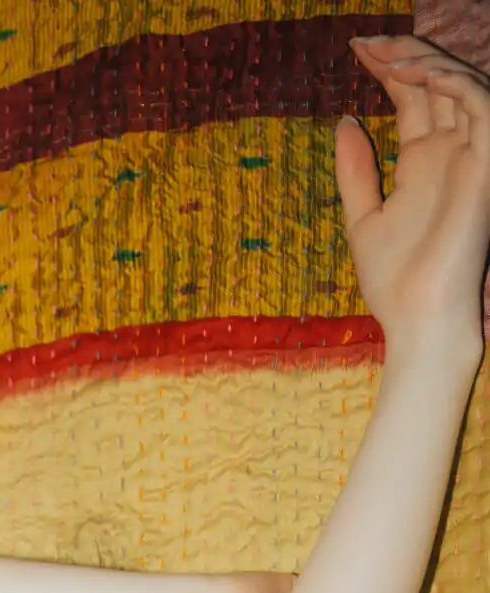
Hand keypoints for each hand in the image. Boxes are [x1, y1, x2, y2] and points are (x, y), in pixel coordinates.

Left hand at [339, 35, 489, 361]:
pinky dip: (453, 83)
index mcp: (424, 161)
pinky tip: (417, 77)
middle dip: (403, 54)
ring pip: (461, 84)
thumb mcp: (362, 218)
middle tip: (366, 43)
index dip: (389, 67)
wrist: (419, 320)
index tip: (354, 50)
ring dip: (425, 63)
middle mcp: (451, 152)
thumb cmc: (394, 283)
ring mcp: (471, 157)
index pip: (413, 97)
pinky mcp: (487, 166)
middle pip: (436, 82)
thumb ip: (356, 171)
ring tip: (386, 56)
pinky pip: (481, 105)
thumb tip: (345, 121)